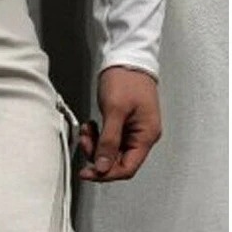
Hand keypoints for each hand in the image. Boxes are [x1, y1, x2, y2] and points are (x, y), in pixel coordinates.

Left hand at [78, 67, 162, 181]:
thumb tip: (103, 166)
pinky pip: (108, 140)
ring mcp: (133, 131)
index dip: (106, 173)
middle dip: (97, 156)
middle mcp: (142, 136)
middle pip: (117, 162)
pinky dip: (97, 137)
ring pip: (110, 152)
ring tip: (87, 130)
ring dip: (95, 145)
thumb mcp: (115, 111)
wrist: (126, 57)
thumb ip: (109, 142)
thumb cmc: (127, 78)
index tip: (88, 172)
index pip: (127, 168)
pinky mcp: (124, 125)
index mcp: (146, 135)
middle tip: (85, 142)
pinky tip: (91, 127)